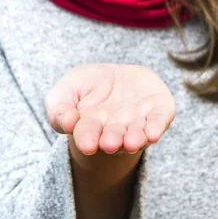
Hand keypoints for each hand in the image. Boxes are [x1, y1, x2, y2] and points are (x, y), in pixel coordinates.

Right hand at [44, 63, 174, 156]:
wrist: (115, 74)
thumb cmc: (86, 86)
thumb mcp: (64, 91)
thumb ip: (59, 108)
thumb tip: (66, 121)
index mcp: (92, 129)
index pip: (87, 135)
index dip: (87, 139)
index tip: (87, 143)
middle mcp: (116, 130)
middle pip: (114, 139)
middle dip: (113, 141)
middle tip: (110, 143)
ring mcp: (138, 121)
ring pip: (138, 134)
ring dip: (136, 139)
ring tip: (131, 141)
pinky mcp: (158, 110)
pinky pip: (159, 120)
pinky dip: (156, 126)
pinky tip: (152, 132)